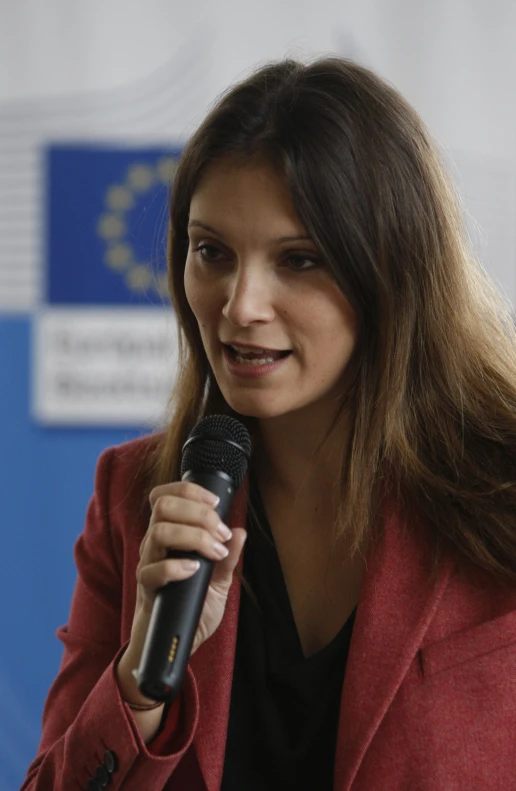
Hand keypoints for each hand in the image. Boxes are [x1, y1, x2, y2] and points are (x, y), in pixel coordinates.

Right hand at [116, 481, 245, 707]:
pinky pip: (152, 570)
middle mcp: (155, 544)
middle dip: (197, 513)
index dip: (189, 491)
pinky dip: (175, 566)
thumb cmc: (193, 607)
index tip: (216, 504)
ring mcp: (148, 564)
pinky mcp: (145, 588)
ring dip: (193, 536)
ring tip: (214, 552)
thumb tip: (240, 533)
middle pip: (162, 506)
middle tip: (220, 532)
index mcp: (170, 534)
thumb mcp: (219, 582)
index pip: (166, 496)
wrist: (175, 642)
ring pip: (158, 531)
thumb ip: (228, 558)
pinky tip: (194, 570)